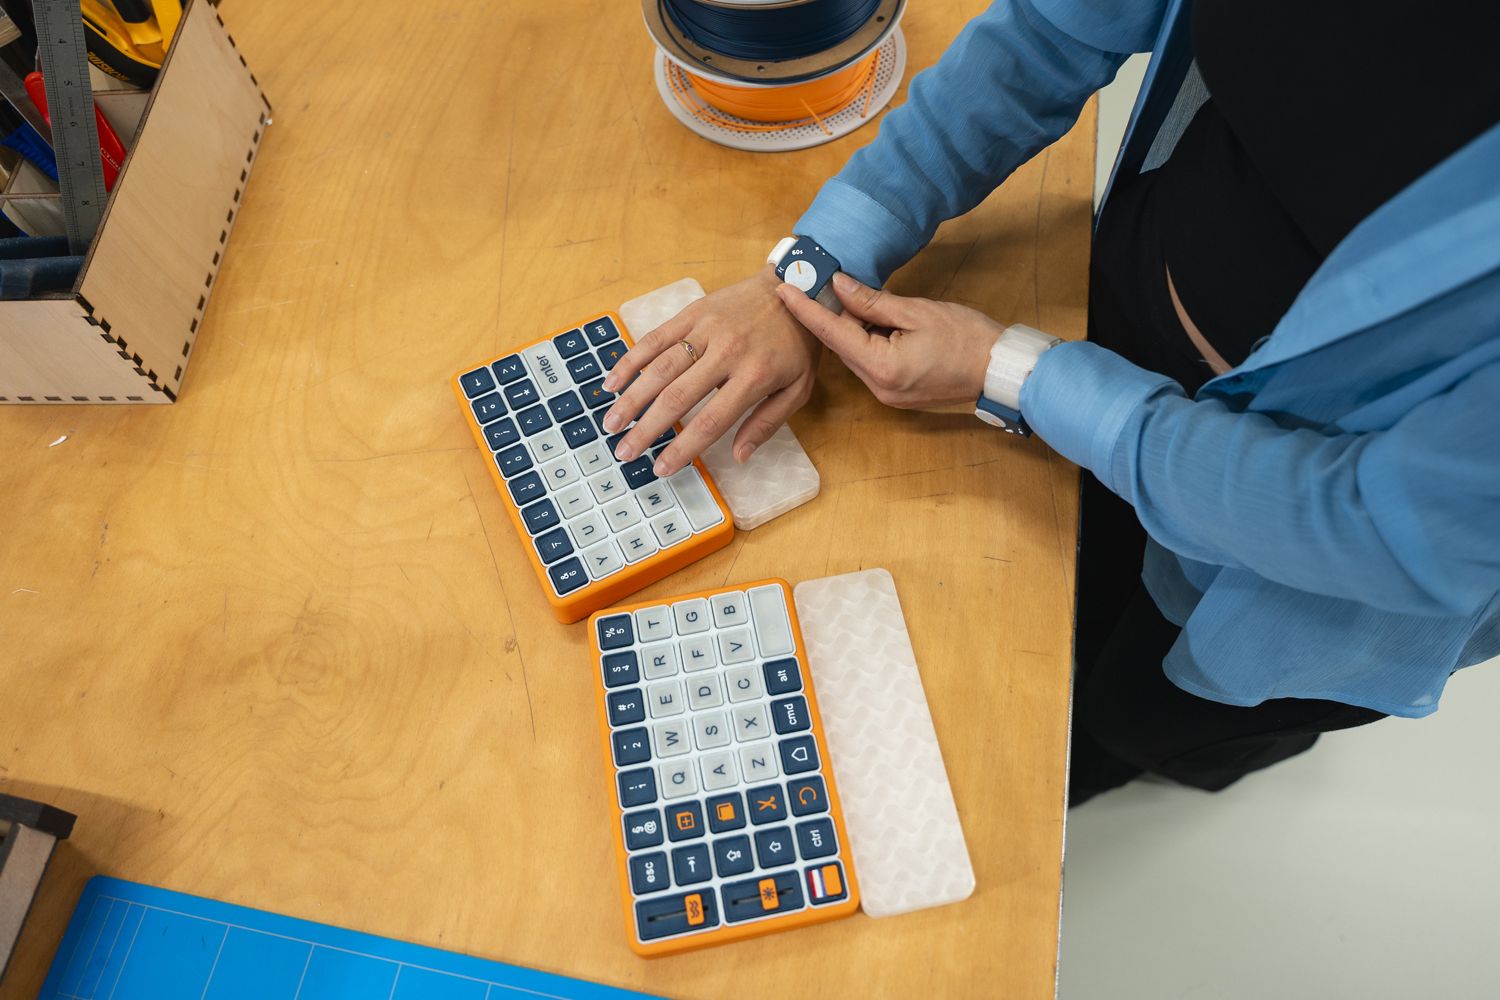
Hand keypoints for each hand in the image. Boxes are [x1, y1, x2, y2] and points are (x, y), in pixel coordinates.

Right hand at [600, 267, 821, 474]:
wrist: (796, 287)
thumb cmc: (797, 344)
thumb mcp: (798, 388)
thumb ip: (767, 423)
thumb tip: (738, 456)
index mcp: (754, 376)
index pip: (710, 420)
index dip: (683, 447)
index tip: (662, 468)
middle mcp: (727, 352)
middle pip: (677, 397)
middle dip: (647, 428)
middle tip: (624, 452)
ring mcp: (707, 329)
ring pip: (660, 368)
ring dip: (632, 398)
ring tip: (611, 423)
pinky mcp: (693, 312)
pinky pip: (656, 338)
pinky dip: (631, 360)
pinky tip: (613, 382)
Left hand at [777, 272, 1004, 408]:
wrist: (999, 372)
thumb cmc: (967, 339)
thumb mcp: (918, 311)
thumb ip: (873, 301)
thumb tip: (839, 285)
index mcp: (882, 368)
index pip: (832, 334)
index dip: (805, 310)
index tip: (784, 289)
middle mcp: (878, 387)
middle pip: (841, 346)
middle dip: (828, 316)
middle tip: (815, 283)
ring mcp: (887, 395)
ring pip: (854, 355)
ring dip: (849, 328)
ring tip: (846, 297)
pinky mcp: (896, 394)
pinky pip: (869, 364)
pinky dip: (865, 341)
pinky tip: (871, 321)